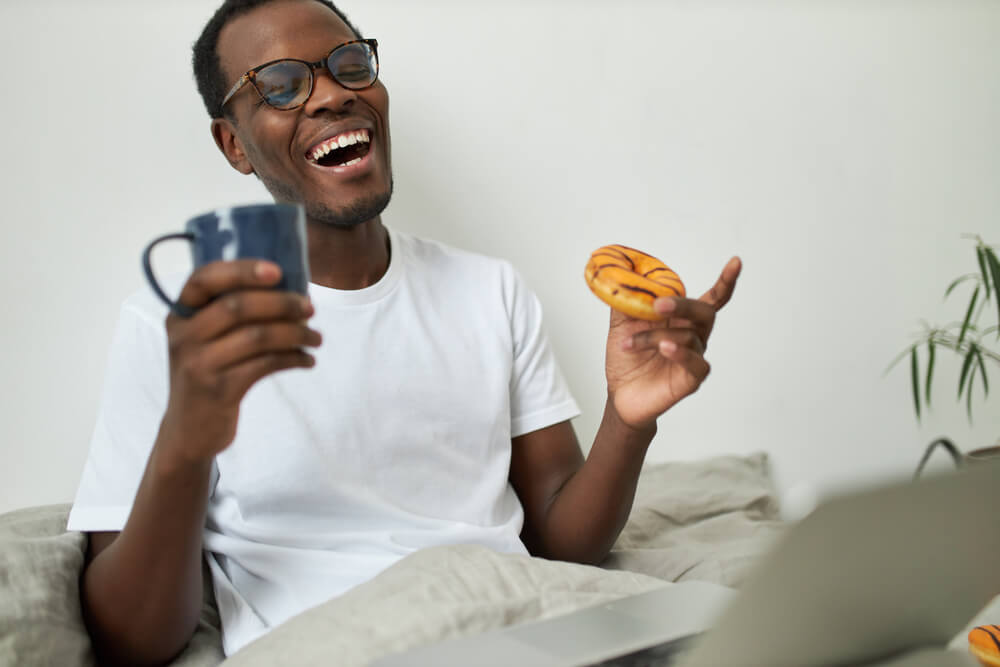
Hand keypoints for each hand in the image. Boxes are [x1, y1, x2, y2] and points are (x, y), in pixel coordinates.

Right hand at [159, 260, 321, 462]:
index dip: (242, 270)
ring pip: (257, 336)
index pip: (205, 278)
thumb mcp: (205, 339)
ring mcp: (198, 364)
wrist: (188, 430)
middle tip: (310, 308)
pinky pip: (265, 364)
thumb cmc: (209, 373)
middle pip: (238, 306)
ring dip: (296, 334)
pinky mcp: (218, 390)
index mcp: (181, 314)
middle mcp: (184, 336)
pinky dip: (292, 359)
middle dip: (282, 303)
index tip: (279, 271)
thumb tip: (290, 288)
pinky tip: (307, 360)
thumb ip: (230, 312)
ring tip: (316, 338)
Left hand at [605, 257, 741, 430]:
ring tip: (630, 344)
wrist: (619, 394)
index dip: (726, 281)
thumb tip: (619, 273)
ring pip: (687, 337)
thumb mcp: (621, 323)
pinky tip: (665, 349)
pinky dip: (680, 353)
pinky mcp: (691, 379)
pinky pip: (696, 363)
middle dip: (683, 305)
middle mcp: (694, 336)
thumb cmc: (626, 359)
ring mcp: (694, 357)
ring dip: (654, 338)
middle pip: (704, 312)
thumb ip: (625, 299)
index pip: (711, 298)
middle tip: (659, 305)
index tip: (736, 262)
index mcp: (682, 319)